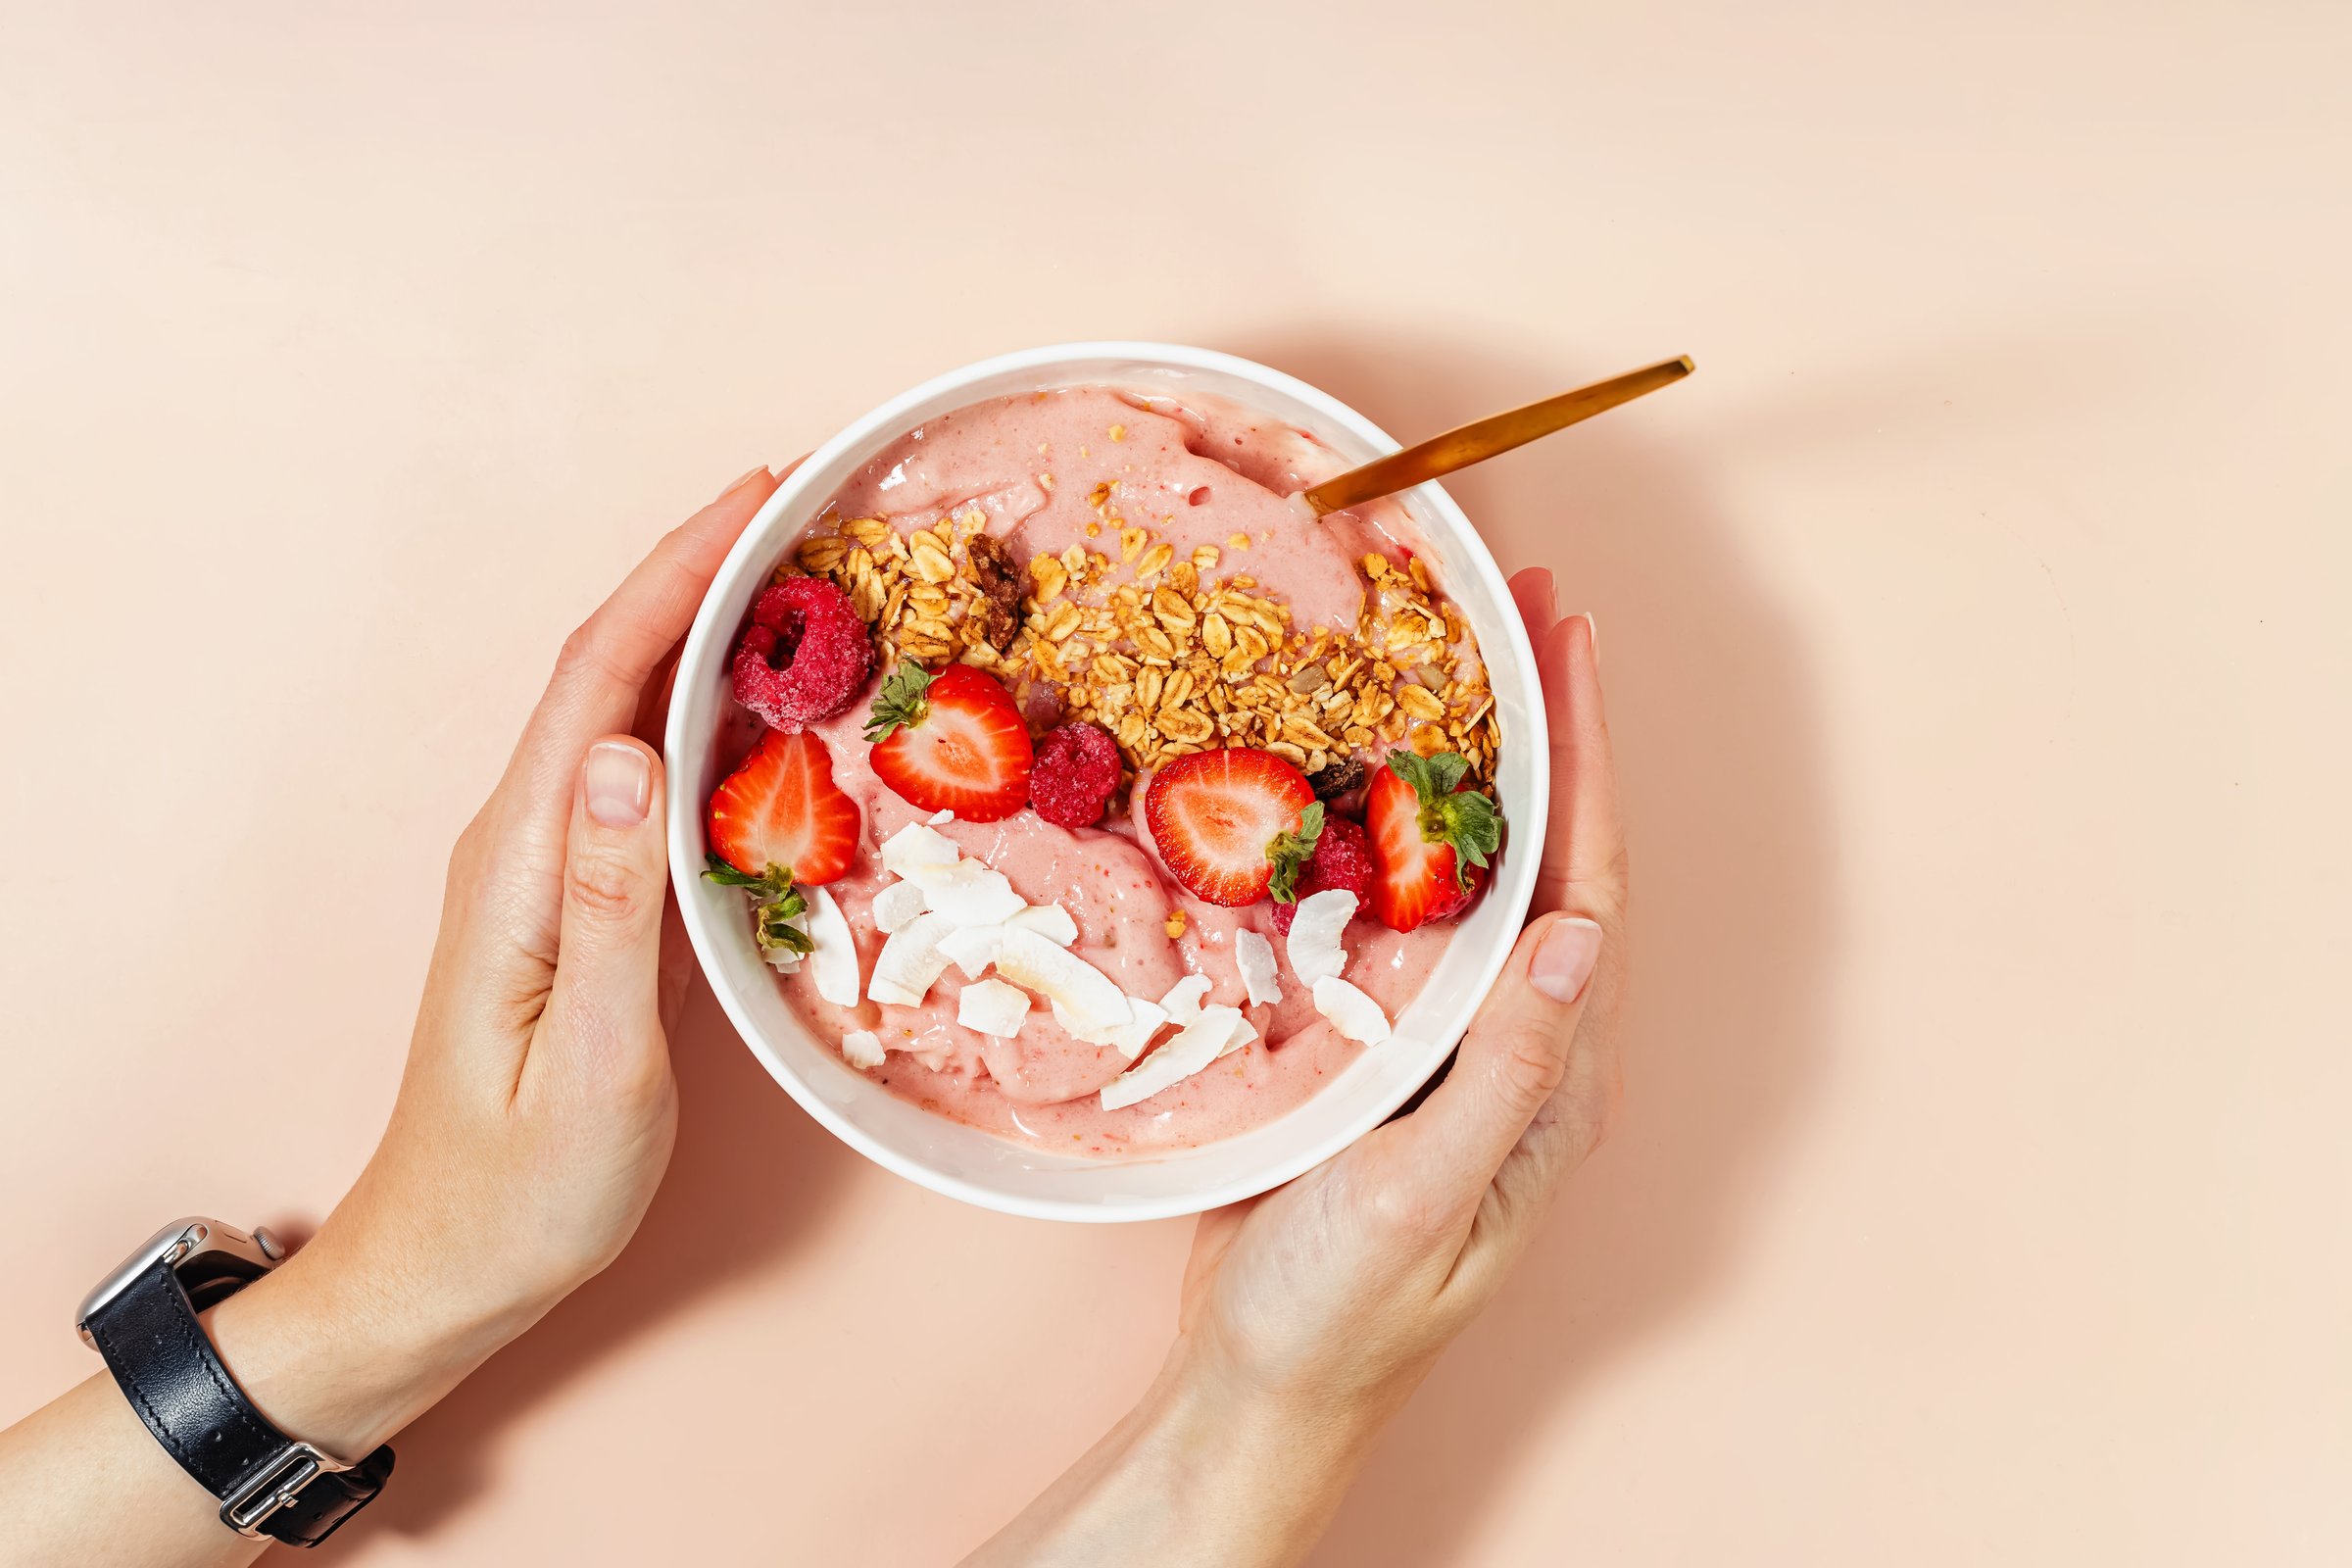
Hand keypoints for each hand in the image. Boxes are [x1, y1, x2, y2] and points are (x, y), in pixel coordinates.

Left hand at [207, 462, 785, 1457]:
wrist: (447, 1264)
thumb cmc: (523, 1186)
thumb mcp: (587, 1061)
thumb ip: (612, 907)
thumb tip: (636, 754)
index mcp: (521, 860)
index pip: (601, 677)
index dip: (678, 573)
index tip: (762, 497)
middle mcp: (521, 837)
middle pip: (610, 664)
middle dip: (700, 568)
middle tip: (806, 506)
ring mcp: (541, 861)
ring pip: (624, 705)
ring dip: (701, 624)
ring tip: (798, 572)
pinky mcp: (569, 892)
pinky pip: (637, 763)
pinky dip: (698, 703)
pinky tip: (755, 698)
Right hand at [967, 568, 1625, 1566]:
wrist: (1257, 1387)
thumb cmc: (1342, 1315)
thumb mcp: (1425, 1193)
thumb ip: (1505, 1068)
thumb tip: (1578, 929)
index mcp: (1551, 1078)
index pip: (1587, 887)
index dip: (1584, 760)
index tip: (1570, 645)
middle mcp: (1515, 1046)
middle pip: (1543, 858)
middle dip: (1541, 730)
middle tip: (1518, 608)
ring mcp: (1447, 1043)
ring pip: (1471, 876)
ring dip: (1469, 765)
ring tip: (1451, 659)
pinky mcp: (1376, 1047)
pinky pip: (1396, 917)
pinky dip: (1387, 831)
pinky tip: (1352, 776)